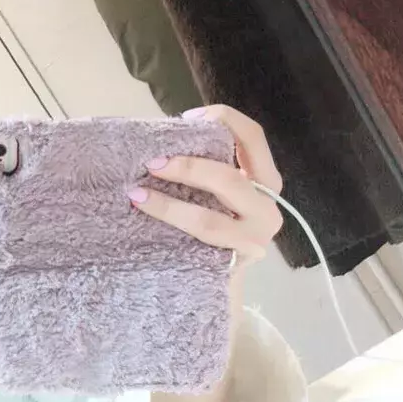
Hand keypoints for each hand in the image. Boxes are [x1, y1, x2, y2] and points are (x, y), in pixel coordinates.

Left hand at [127, 104, 284, 269]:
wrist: (217, 283)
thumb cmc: (213, 230)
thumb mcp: (220, 194)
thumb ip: (209, 167)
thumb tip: (166, 137)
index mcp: (266, 182)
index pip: (253, 138)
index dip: (224, 120)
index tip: (187, 118)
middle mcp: (266, 210)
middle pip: (229, 180)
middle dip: (188, 167)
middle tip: (151, 163)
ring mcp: (251, 242)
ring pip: (208, 220)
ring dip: (168, 205)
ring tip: (136, 193)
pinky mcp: (230, 266)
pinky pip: (195, 244)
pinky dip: (167, 225)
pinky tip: (144, 212)